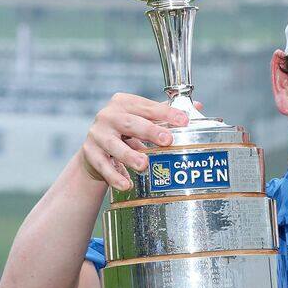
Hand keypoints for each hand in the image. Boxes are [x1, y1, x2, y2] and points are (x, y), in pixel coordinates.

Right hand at [79, 93, 199, 189]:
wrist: (95, 149)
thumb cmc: (126, 131)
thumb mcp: (143, 119)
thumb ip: (165, 114)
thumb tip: (197, 106)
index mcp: (124, 103)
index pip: (148, 106)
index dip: (166, 113)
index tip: (184, 121)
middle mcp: (108, 116)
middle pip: (130, 123)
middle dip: (149, 131)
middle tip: (166, 141)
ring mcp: (97, 135)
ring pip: (114, 145)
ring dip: (129, 156)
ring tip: (144, 165)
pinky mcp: (90, 154)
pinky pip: (103, 166)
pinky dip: (114, 176)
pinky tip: (126, 184)